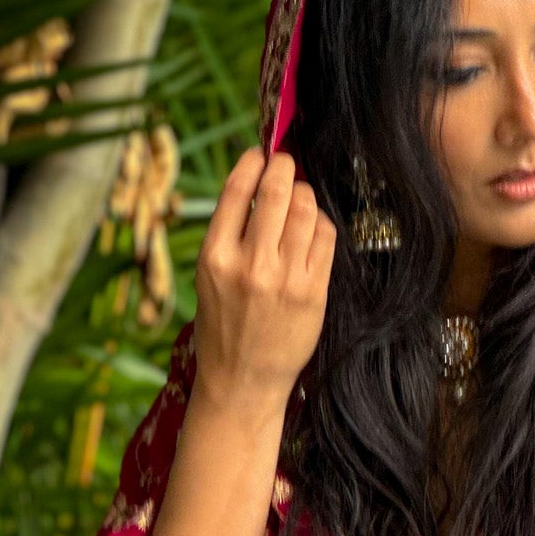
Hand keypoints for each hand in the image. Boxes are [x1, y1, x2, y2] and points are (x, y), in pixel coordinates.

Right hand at [190, 147, 336, 425]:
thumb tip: (256, 184)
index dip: (253, 162)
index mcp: (215, 257)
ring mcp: (284, 279)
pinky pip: (325, 239)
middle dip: (285, 166)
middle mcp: (250, 265)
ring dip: (306, 194)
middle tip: (287, 162)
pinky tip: (313, 228)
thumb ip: (229, 235)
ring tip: (300, 196)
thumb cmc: (224, 327)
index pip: (238, 190)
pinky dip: (321, 223)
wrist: (242, 382)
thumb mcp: (209, 278)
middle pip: (277, 192)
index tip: (261, 153)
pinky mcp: (312, 293)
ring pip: (306, 211)